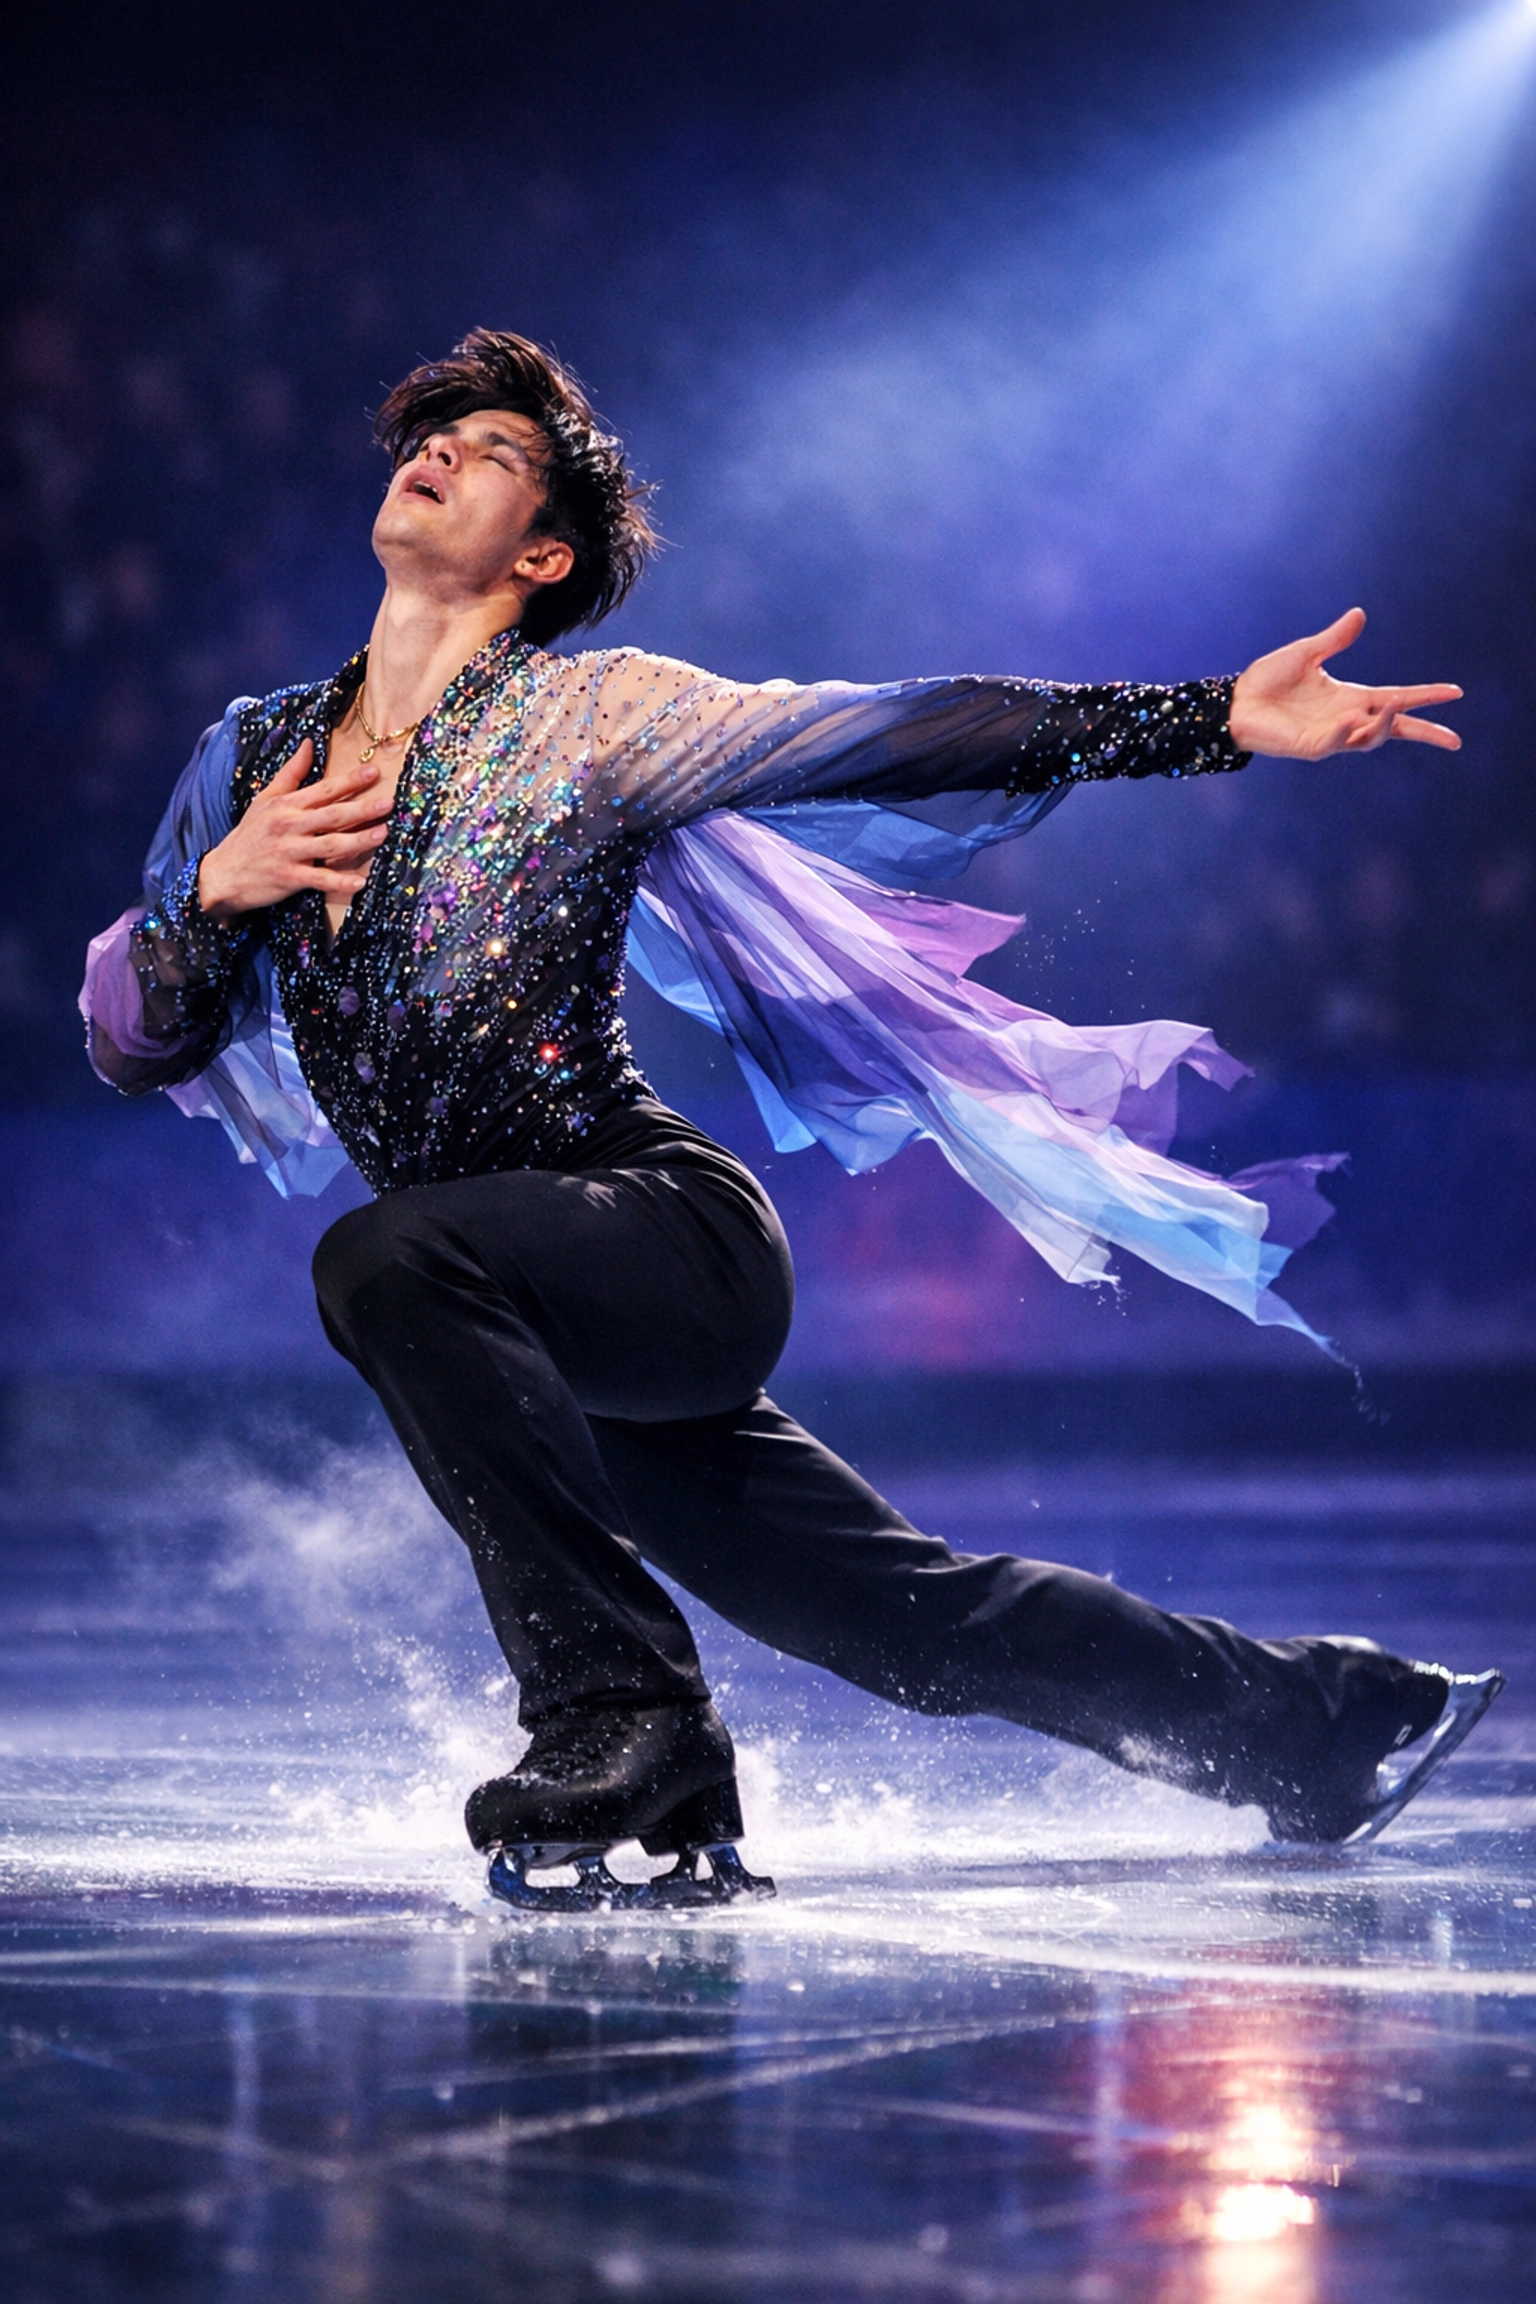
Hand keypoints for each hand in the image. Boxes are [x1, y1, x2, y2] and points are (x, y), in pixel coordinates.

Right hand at [197, 740, 391, 920]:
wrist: (223, 872)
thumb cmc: (249, 834)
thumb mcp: (266, 799)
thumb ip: (291, 773)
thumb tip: (309, 743)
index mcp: (287, 805)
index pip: (324, 790)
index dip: (350, 781)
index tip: (375, 773)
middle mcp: (290, 826)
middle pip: (332, 815)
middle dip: (361, 808)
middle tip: (388, 803)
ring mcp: (290, 852)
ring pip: (330, 845)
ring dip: (358, 840)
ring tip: (382, 834)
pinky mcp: (289, 878)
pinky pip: (319, 880)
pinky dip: (339, 882)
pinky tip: (360, 883)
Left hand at [1229, 608, 1461, 760]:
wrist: (1235, 702)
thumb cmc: (1268, 681)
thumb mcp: (1306, 653)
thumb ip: (1335, 639)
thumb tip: (1360, 614)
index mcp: (1351, 698)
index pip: (1397, 699)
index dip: (1425, 696)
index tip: (1455, 692)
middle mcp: (1347, 719)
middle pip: (1395, 729)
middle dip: (1424, 733)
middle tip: (1454, 740)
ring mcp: (1330, 736)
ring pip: (1370, 738)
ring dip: (1384, 724)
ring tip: (1395, 704)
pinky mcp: (1310, 747)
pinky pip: (1334, 743)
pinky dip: (1345, 732)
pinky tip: (1351, 719)